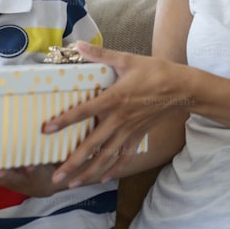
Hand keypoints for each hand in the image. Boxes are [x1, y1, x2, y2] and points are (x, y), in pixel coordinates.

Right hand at [0, 165, 63, 197]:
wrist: (52, 180)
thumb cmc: (21, 167)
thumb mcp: (1, 163)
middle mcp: (4, 176)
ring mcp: (21, 176)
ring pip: (10, 175)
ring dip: (4, 172)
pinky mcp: (38, 173)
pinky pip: (36, 170)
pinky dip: (33, 167)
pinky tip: (30, 164)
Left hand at [45, 42, 184, 186]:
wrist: (182, 88)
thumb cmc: (155, 72)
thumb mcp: (128, 59)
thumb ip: (101, 55)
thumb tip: (79, 45)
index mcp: (114, 99)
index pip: (84, 112)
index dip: (64, 121)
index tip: (47, 130)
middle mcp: (119, 119)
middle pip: (92, 145)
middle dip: (72, 162)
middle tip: (56, 176)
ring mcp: (129, 131)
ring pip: (106, 156)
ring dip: (88, 172)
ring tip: (71, 184)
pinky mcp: (138, 136)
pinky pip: (124, 157)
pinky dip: (113, 169)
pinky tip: (102, 179)